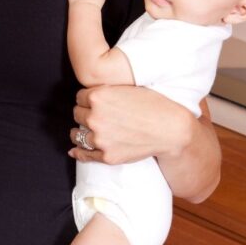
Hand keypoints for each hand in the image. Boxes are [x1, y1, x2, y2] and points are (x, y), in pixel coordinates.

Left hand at [69, 84, 192, 165]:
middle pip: (77, 113)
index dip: (88, 99)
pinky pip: (84, 154)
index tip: (94, 102)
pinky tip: (75, 150)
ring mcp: (100, 138)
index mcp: (98, 96)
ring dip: (80, 131)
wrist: (170, 129)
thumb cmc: (154, 105)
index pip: (80, 96)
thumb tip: (89, 96)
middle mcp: (95, 117)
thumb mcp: (127, 88)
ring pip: (77, 133)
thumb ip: (106, 92)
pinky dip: (78, 152)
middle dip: (86, 113)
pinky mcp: (107, 156)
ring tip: (85, 131)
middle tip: (97, 115)